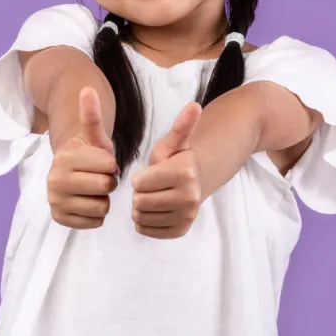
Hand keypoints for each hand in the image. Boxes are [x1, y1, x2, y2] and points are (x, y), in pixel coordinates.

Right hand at [46, 87, 119, 229]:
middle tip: (99, 177)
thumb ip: (91, 115)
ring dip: (103, 200)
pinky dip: (97, 215)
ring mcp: (55, 201)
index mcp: (65, 157)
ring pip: (101, 207)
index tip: (102, 162)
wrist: (71, 172)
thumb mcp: (95, 135)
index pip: (109, 166)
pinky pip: (94, 222)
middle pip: (105, 187)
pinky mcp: (59, 218)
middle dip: (108, 183)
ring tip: (94, 190)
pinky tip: (89, 202)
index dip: (111, 165)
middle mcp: (55, 180)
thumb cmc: (89, 154)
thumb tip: (87, 89)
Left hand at [131, 102, 203, 239]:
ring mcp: (187, 216)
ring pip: (140, 217)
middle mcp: (189, 197)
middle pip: (139, 202)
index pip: (139, 183)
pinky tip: (154, 209)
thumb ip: (181, 126)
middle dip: (139, 193)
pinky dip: (145, 221)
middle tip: (150, 186)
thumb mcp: (174, 142)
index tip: (150, 173)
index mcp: (184, 172)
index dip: (139, 177)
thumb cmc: (177, 160)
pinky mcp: (181, 230)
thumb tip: (194, 105)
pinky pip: (146, 230)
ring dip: (140, 207)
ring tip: (152, 196)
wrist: (197, 182)